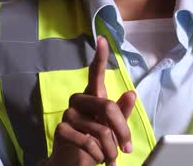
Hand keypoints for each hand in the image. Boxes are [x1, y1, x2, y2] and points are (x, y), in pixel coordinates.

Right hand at [46, 36, 136, 165]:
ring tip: (110, 158)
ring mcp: (68, 114)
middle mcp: (79, 101)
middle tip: (127, 147)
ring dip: (111, 149)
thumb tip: (131, 93)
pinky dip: (98, 154)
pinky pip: (88, 141)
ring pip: (100, 129)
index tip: (102, 39)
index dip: (100, 56)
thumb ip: (121, 113)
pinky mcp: (61, 130)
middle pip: (106, 105)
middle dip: (122, 129)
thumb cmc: (95, 143)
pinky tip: (97, 158)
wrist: (73, 163)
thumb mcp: (113, 129)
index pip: (96, 73)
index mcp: (93, 97)